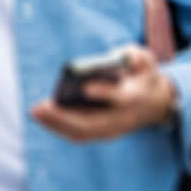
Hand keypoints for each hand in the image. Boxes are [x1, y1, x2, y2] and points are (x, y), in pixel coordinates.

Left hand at [30, 45, 176, 142]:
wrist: (154, 103)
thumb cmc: (143, 75)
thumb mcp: (146, 61)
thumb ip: (135, 56)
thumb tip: (118, 57)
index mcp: (136, 98)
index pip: (120, 98)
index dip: (104, 92)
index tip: (85, 86)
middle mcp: (123, 119)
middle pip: (93, 123)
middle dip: (65, 117)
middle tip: (40, 107)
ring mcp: (113, 130)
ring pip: (82, 132)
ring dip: (57, 125)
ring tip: (36, 111)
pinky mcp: (102, 133)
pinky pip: (78, 134)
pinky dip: (59, 127)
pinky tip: (42, 115)